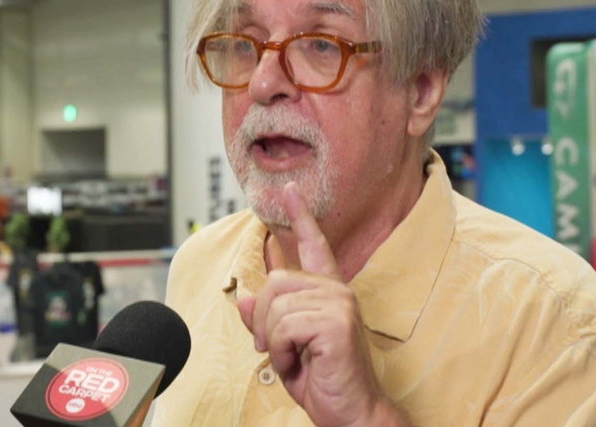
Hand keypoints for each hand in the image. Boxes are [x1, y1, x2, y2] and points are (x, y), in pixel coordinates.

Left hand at [238, 183, 405, 426]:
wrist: (350, 413)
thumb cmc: (322, 380)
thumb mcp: (283, 347)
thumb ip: (265, 320)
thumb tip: (245, 299)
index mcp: (328, 292)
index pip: (314, 245)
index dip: (300, 216)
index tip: (288, 191)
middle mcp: (336, 291)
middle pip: (275, 282)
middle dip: (264, 321)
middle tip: (275, 349)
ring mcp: (339, 304)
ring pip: (276, 306)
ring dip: (272, 340)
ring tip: (291, 358)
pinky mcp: (336, 322)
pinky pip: (284, 326)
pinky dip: (279, 349)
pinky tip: (296, 361)